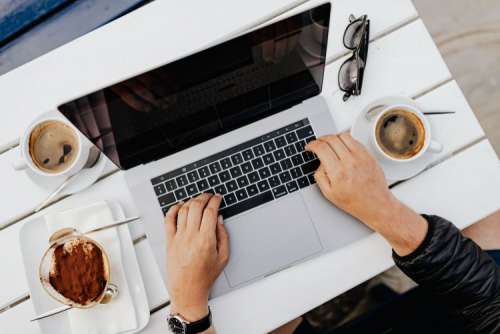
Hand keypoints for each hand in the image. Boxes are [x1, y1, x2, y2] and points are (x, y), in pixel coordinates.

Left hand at [164, 194, 229, 320]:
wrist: (187, 290)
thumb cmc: (205, 276)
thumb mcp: (223, 257)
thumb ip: (223, 236)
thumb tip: (219, 219)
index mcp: (206, 240)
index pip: (210, 212)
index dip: (215, 201)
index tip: (218, 198)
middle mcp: (191, 236)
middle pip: (196, 207)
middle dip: (204, 197)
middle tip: (208, 196)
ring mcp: (178, 238)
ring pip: (183, 210)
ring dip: (191, 201)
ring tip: (196, 200)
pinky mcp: (169, 241)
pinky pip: (168, 220)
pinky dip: (173, 209)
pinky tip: (179, 206)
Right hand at [306, 132, 427, 255]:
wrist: (375, 204)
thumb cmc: (354, 201)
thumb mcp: (329, 194)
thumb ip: (320, 176)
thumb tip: (319, 162)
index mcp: (338, 172)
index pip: (321, 148)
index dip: (312, 144)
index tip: (310, 146)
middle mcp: (350, 162)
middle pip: (331, 139)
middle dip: (321, 139)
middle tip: (318, 143)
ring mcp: (361, 157)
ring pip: (343, 136)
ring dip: (334, 137)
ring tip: (330, 144)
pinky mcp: (369, 155)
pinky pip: (355, 140)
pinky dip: (346, 140)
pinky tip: (343, 147)